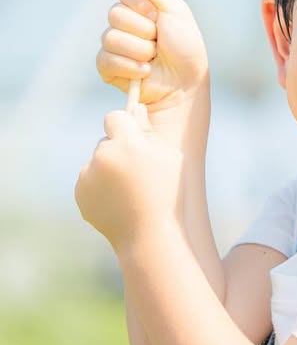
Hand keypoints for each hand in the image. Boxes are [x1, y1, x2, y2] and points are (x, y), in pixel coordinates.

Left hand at [75, 103, 183, 253]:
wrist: (149, 234)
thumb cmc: (167, 192)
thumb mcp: (169, 156)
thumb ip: (148, 132)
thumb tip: (136, 110)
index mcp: (125, 143)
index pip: (114, 117)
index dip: (125, 125)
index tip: (133, 136)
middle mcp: (101, 156)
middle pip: (105, 141)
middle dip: (118, 150)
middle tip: (137, 171)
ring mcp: (87, 177)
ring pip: (97, 162)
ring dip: (109, 169)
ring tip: (129, 190)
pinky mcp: (80, 195)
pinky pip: (91, 181)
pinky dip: (101, 187)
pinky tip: (119, 200)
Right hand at [97, 0, 209, 153]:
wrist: (185, 83)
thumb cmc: (185, 47)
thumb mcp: (177, 11)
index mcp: (140, 6)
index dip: (139, 2)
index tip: (157, 13)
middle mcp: (124, 23)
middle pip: (115, 13)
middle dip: (144, 28)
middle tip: (159, 39)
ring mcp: (114, 45)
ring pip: (111, 37)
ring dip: (140, 49)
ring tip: (154, 57)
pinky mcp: (107, 67)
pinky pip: (106, 59)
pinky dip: (131, 66)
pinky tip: (145, 71)